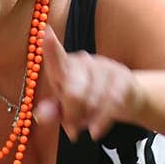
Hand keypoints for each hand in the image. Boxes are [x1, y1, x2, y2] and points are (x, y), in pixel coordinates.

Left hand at [35, 25, 143, 141]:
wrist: (125, 99)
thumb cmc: (88, 101)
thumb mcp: (66, 109)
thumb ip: (52, 112)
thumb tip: (40, 115)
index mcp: (65, 67)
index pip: (57, 58)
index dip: (51, 47)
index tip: (45, 31)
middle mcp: (84, 62)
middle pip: (74, 93)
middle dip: (72, 115)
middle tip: (71, 129)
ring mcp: (105, 67)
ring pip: (93, 101)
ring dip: (88, 119)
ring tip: (87, 123)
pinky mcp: (123, 77)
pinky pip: (111, 104)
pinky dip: (101, 122)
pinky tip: (95, 131)